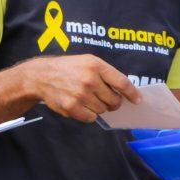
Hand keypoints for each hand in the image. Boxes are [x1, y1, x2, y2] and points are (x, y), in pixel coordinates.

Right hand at [26, 54, 140, 122]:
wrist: (41, 76)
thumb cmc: (68, 68)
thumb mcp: (87, 62)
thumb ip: (106, 74)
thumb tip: (125, 91)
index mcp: (96, 65)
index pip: (122, 83)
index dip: (132, 94)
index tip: (137, 100)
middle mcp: (89, 79)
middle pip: (114, 100)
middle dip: (113, 102)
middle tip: (106, 99)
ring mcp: (80, 94)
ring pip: (103, 110)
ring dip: (98, 107)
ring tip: (87, 98)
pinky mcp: (71, 107)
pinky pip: (91, 118)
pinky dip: (88, 114)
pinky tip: (80, 105)